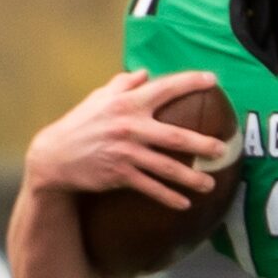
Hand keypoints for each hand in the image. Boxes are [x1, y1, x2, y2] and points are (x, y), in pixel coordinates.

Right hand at [24, 69, 223, 211]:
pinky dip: (168, 197)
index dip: (189, 82)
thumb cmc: (80, 124)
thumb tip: (145, 73)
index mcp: (127, 103)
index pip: (164, 88)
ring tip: (210, 185)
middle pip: (175, 136)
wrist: (54, 156)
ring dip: (191, 178)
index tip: (212, 79)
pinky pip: (150, 187)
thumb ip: (123, 84)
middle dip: (203, 143)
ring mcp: (125, 152)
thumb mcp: (98, 99)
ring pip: (166, 167)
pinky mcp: (119, 174)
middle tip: (223, 149)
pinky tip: (184, 204)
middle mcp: (129, 126)